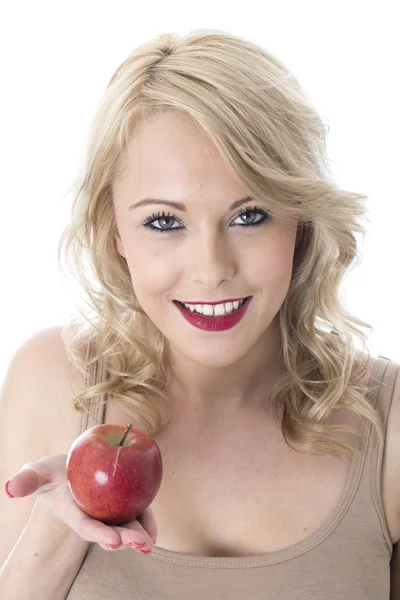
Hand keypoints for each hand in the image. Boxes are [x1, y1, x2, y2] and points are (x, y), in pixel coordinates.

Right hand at [5, 453, 156, 552]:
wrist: (68, 469)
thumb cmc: (50, 473)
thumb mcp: (36, 472)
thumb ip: (27, 480)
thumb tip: (10, 488)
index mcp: (73, 511)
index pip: (86, 525)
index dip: (99, 533)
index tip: (113, 540)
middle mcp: (92, 516)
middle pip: (109, 530)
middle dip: (125, 539)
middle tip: (141, 544)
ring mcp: (107, 512)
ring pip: (124, 526)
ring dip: (138, 536)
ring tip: (149, 543)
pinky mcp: (121, 503)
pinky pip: (135, 514)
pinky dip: (145, 523)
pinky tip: (153, 532)